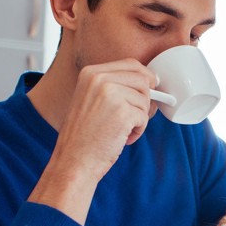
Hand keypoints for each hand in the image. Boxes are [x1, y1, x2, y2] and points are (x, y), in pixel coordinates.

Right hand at [56, 58, 157, 179]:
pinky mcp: (123, 112)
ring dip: (139, 118)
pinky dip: (138, 131)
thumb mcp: (91, 99)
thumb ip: (112, 86)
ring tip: (121, 130)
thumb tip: (149, 82)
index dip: (146, 77)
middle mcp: (100, 79)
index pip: (131, 64)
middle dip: (144, 100)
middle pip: (143, 80)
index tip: (151, 88)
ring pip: (145, 100)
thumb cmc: (83, 136)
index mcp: (91, 73)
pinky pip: (144, 117)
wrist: (74, 160)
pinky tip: (122, 138)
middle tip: (135, 117)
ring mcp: (111, 94)